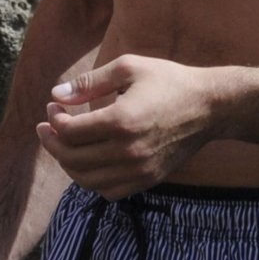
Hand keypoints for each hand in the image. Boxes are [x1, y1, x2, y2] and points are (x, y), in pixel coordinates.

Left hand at [36, 54, 217, 198]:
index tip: (53, 107)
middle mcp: (128, 151)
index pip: (70, 132)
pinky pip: (109, 191)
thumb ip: (90, 82)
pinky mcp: (148, 180)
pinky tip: (89, 161)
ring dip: (68, 164)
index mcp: (121, 121)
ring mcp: (139, 170)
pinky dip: (91, 181)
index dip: (54, 120)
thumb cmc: (169, 81)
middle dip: (52, 142)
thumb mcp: (128, 68)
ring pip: (87, 180)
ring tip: (64, 145)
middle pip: (72, 158)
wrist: (210, 107)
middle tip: (47, 127)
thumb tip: (57, 94)